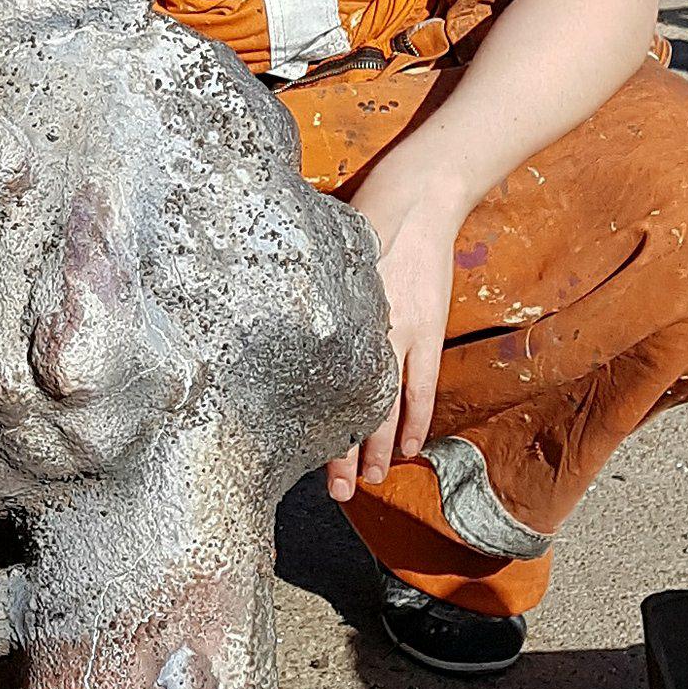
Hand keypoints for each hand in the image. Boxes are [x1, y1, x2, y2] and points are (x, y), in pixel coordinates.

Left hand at [326, 167, 469, 502]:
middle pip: (356, 404)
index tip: (298, 456)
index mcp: (345, 312)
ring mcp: (406, 333)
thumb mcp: (325, 247)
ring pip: (390, 405)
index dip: (316, 424)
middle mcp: (374, 330)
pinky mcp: (428, 329)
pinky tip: (405, 450)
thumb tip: (259, 302)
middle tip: (333, 493)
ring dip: (378, 448)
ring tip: (366, 486)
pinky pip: (421, 385)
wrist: (422, 195)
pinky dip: (414, 420)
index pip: (327, 383)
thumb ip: (303, 282)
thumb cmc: (364, 214)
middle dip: (344, 452)